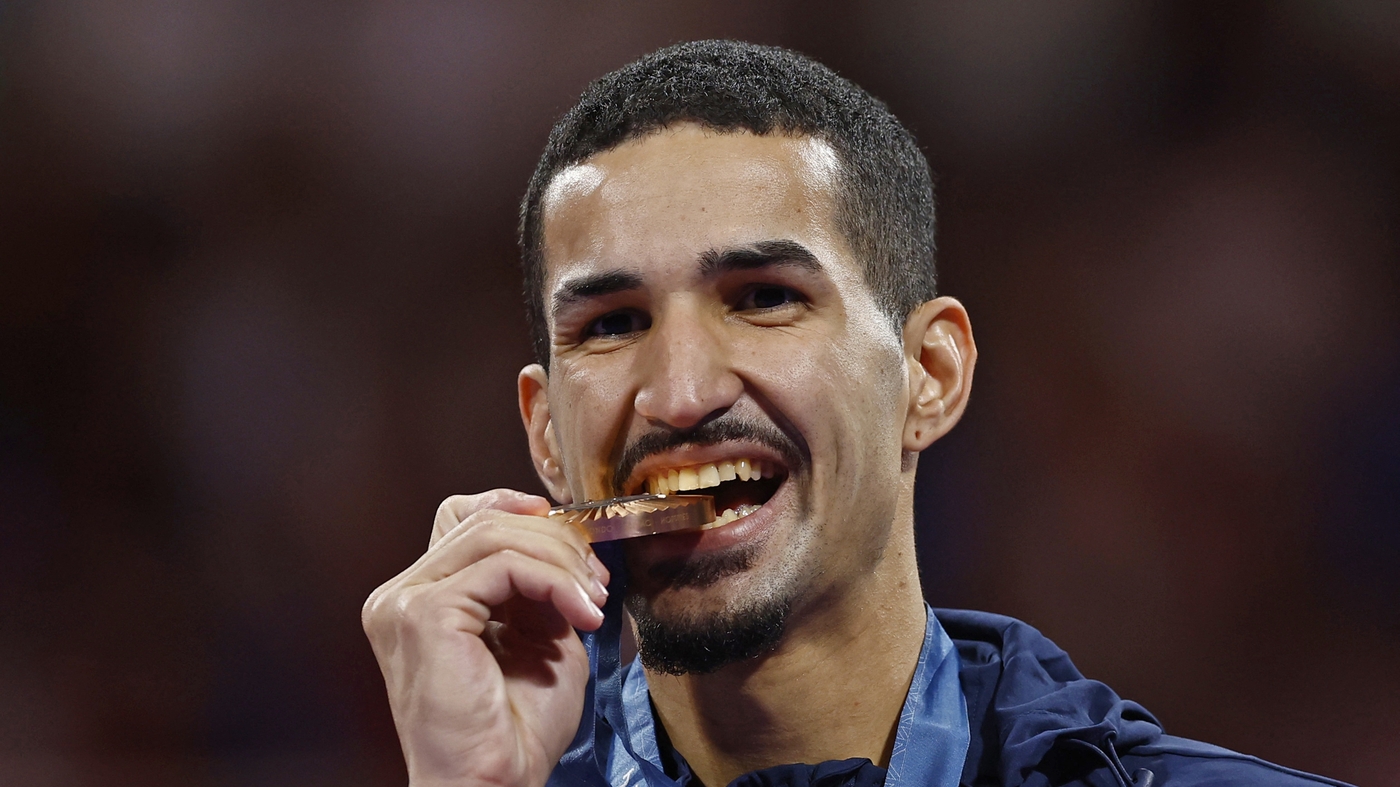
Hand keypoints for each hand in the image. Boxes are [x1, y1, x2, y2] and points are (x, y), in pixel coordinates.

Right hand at [362, 489, 609, 786]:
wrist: (494, 786)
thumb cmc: (514, 732)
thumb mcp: (539, 639)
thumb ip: (539, 589)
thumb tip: (564, 549)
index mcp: (420, 599)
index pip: (461, 519)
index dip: (515, 509)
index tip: (572, 536)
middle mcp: (400, 595)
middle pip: (483, 522)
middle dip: (554, 541)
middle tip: (598, 580)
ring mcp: (405, 602)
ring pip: (494, 535)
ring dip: (560, 561)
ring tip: (594, 600)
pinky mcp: (423, 614)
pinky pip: (503, 566)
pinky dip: (553, 582)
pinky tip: (582, 614)